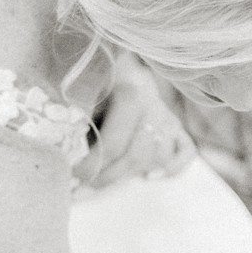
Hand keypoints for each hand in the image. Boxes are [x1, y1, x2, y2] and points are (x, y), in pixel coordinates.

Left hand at [81, 54, 197, 188]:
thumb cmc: (99, 85)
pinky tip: (149, 177)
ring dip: (131, 173)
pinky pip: (185, 153)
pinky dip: (172, 168)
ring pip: (157, 157)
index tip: (74, 174)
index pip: (113, 143)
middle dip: (108, 177)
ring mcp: (169, 118)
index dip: (93, 165)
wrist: (124, 67)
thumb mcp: (85, 95)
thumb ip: (79, 120)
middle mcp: (153, 106)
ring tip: (107, 177)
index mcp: (129, 94)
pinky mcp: (179, 128)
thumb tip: (66, 155)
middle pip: (136, 156)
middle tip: (86, 185)